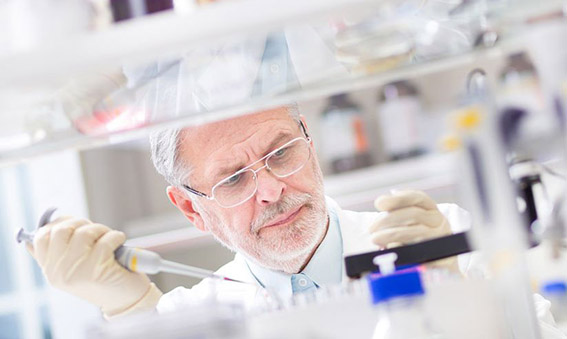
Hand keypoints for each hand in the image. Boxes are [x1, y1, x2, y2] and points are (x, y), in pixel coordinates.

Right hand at [27, 216, 161, 316]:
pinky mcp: (96, 270)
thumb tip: (30, 238)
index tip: (75, 224)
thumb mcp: (72, 269)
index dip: (59, 223)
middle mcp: (58, 272)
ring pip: (84, 233)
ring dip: (101, 229)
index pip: (41, 237)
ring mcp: (76, 272)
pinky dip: (115, 236)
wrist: (125, 300)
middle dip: (81, 223)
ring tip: (109, 236)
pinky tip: (120, 242)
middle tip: (96, 230)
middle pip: (61, 230)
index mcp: (50, 270)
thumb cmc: (102, 278)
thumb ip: (56, 254)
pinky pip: (105, 240)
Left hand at [369, 190, 458, 271]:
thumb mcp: (408, 224)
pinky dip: (402, 249)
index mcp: (431, 210)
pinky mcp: (441, 257)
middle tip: (371, 228)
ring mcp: (441, 239)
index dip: (398, 198)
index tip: (379, 203)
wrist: (438, 266)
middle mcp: (439, 222)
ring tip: (375, 239)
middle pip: (414, 214)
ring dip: (392, 234)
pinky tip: (390, 250)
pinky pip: (419, 252)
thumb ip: (396, 212)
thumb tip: (382, 202)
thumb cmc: (416, 241)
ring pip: (416, 232)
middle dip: (389, 219)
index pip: (417, 198)